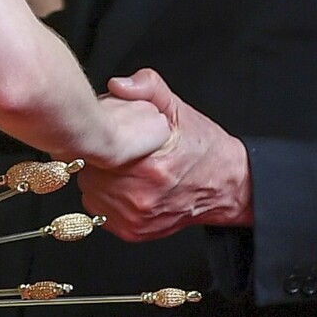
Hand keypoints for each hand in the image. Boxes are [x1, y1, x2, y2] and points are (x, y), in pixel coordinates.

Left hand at [79, 67, 252, 242]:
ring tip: (119, 165)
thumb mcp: (178, 109)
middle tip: (112, 146)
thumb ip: (148, 88)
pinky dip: (104, 197)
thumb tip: (118, 85)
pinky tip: (121, 184)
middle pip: (88, 171)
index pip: (95, 149)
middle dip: (96, 155)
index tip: (101, 130)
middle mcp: (142, 196)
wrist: (228, 186)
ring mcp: (136, 218)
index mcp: (151, 166)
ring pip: (89, 192)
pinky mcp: (133, 231)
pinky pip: (99, 211)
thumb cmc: (203, 149)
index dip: (94, 136)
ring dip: (97, 177)